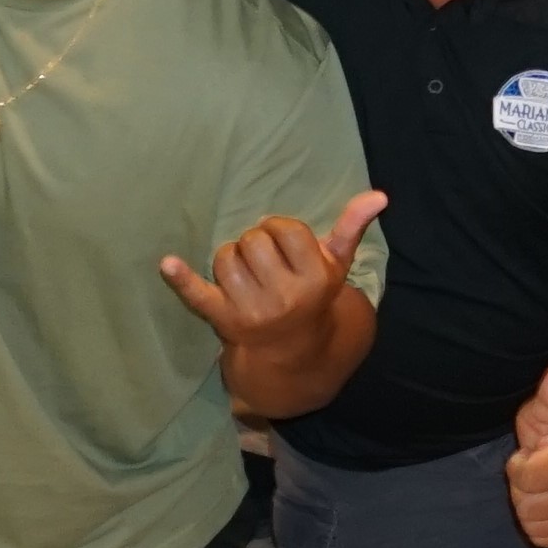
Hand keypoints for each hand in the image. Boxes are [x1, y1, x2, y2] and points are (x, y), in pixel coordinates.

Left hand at [162, 190, 390, 350]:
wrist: (294, 351)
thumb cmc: (313, 296)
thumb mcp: (336, 265)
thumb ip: (352, 228)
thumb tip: (379, 195)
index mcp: (314, 278)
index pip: (284, 229)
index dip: (278, 230)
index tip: (282, 245)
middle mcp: (284, 296)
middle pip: (252, 240)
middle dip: (254, 244)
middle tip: (264, 263)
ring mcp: (251, 310)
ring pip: (225, 258)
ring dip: (230, 260)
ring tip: (245, 275)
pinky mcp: (223, 320)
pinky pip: (197, 295)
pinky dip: (181, 279)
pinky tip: (168, 264)